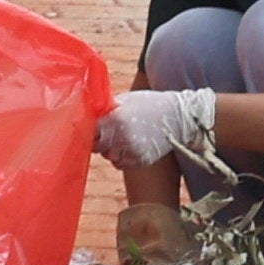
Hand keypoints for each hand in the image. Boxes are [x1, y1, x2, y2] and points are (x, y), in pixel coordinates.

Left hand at [96, 85, 216, 167]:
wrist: (179, 117)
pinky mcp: (141, 161)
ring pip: (107, 156)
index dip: (86, 130)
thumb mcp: (124, 101)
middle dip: (97, 140)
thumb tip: (84, 115)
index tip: (88, 127)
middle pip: (95, 146)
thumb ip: (105, 111)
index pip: (87, 131)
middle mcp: (121, 137)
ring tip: (122, 137)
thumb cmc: (149, 104)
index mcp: (114, 119)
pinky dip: (121, 157)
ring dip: (110, 149)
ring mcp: (131, 151)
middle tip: (106, 132)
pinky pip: (120, 164)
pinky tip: (130, 145)